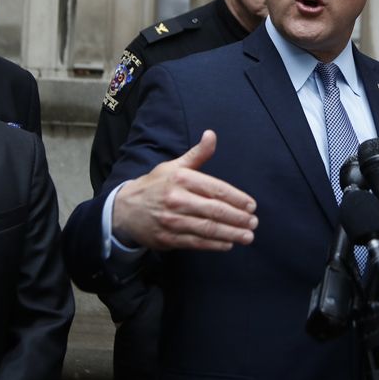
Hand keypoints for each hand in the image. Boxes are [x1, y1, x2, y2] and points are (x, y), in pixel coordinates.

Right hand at [112, 130, 257, 250]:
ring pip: (208, 228)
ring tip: (248, 235)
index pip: (216, 189)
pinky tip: (228, 244)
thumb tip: (211, 135)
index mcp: (181, 179)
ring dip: (231, 233)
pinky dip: (214, 244)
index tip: (251, 205)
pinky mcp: (168, 238)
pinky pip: (196, 242)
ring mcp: (172, 221)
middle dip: (238, 218)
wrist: (125, 210)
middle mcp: (177, 199)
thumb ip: (197, 154)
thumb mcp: (174, 166)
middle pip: (214, 210)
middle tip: (253, 222)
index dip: (237, 198)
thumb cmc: (155, 186)